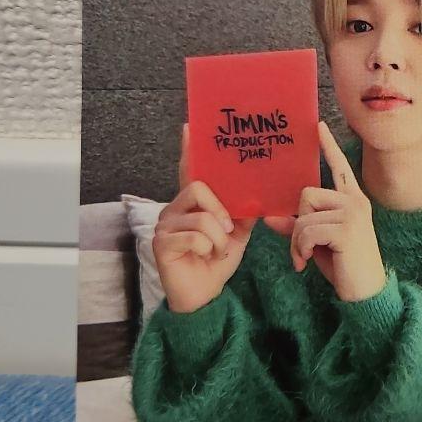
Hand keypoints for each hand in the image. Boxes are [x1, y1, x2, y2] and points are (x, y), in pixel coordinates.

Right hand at [152, 123, 258, 313]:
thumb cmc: (217, 260)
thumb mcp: (238, 233)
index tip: (189, 127)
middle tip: (229, 229)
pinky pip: (196, 236)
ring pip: (202, 216)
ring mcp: (164, 224)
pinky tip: (206, 257)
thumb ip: (245, 212)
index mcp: (192, 202)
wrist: (204, 295)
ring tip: (218, 250)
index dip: (190, 150)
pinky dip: (211, 248)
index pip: (190, 171)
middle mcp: (174, 208)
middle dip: (221, 210)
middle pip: (198, 187)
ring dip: (220, 237)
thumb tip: (261, 195)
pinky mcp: (160, 243)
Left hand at [263, 122, 386, 302]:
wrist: (365, 291)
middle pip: (307, 193)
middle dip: (297, 222)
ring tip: (305, 258)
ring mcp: (352, 213)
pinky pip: (306, 230)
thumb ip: (297, 226)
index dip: (328, 146)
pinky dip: (300, 249)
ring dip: (297, 241)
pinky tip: (306, 263)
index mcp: (352, 200)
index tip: (318, 126)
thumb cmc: (344, 265)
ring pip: (304, 214)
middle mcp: (355, 201)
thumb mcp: (317, 242)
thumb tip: (270, 216)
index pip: (339, 167)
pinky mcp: (346, 228)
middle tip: (302, 248)